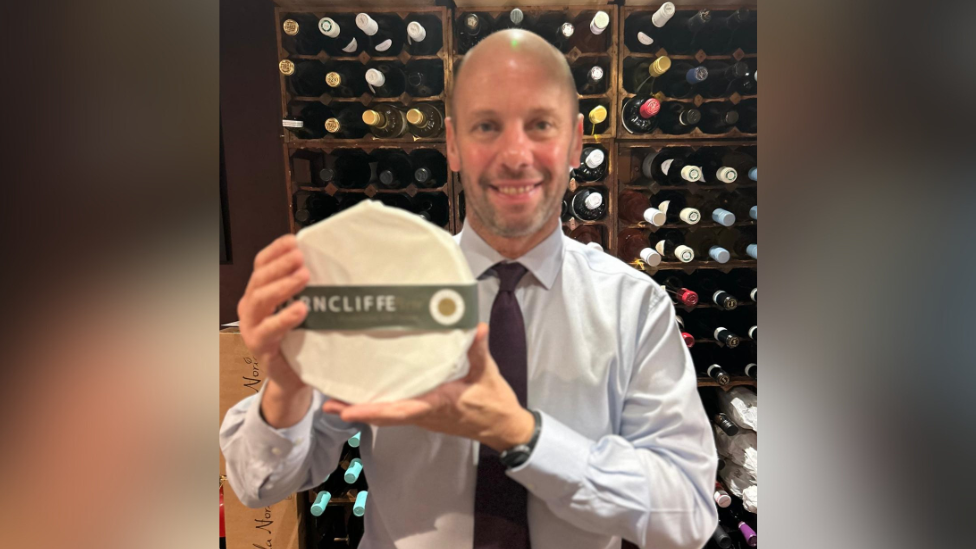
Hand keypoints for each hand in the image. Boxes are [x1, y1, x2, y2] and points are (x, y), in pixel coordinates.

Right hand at [237, 234, 311, 426]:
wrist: (293, 377)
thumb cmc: (300, 338)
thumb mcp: (301, 307)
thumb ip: (305, 288)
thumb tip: (326, 259)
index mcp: (258, 292)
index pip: (261, 264)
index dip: (275, 250)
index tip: (294, 240)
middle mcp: (250, 307)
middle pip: (259, 279)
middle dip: (280, 265)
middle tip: (301, 258)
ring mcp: (251, 327)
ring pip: (260, 300)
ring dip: (282, 286)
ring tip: (303, 277)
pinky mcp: (259, 347)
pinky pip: (268, 330)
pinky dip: (284, 318)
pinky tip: (301, 309)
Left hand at [322, 323, 534, 451]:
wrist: (504, 428)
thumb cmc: (495, 404)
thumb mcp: (488, 374)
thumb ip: (479, 350)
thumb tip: (476, 326)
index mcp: (437, 403)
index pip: (399, 411)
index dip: (372, 411)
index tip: (346, 411)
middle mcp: (425, 414)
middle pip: (384, 416)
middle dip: (355, 410)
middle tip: (327, 403)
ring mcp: (424, 417)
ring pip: (387, 416)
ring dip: (362, 409)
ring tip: (335, 400)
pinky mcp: (426, 415)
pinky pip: (396, 413)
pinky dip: (377, 407)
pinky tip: (364, 396)